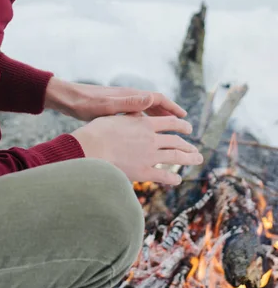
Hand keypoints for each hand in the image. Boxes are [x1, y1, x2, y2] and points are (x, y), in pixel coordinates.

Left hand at [45, 78, 186, 120]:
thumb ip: (128, 104)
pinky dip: (145, 121)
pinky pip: (136, 115)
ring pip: (146, 110)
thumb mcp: (106, 106)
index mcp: (130, 95)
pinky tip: (145, 133)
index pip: (157, 98)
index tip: (184, 117)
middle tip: (183, 126)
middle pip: (155, 104)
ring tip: (170, 131)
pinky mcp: (115, 108)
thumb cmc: (85, 104)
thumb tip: (150, 98)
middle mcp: (128, 97)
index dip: (172, 108)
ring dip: (158, 118)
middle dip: (169, 114)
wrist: (68, 99)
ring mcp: (121, 102)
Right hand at [70, 113, 202, 184]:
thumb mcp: (116, 116)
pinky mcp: (143, 172)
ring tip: (197, 160)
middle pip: (176, 141)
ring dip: (189, 158)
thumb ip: (131, 115)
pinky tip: (177, 179)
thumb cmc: (97, 131)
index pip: (170, 123)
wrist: (90, 148)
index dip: (181, 126)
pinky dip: (173, 178)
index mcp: (145, 123)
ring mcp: (149, 156)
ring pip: (176, 157)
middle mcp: (151, 139)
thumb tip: (141, 108)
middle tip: (195, 149)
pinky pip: (164, 175)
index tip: (188, 128)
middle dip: (188, 145)